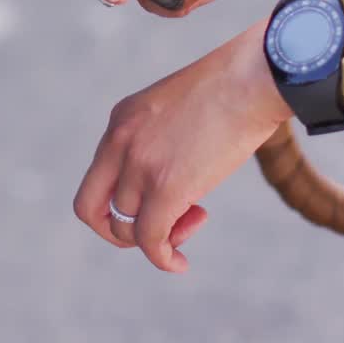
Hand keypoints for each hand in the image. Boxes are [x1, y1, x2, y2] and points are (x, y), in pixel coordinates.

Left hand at [72, 21, 292, 271]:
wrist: (253, 79)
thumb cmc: (233, 88)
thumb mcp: (178, 106)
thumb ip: (161, 137)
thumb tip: (174, 170)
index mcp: (121, 119)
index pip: (98, 175)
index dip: (120, 200)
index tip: (153, 201)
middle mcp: (120, 142)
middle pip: (90, 207)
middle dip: (116, 229)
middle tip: (154, 231)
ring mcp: (140, 165)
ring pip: (127, 226)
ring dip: (160, 236)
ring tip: (194, 219)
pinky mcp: (166, 187)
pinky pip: (150, 239)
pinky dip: (162, 258)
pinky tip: (179, 263)